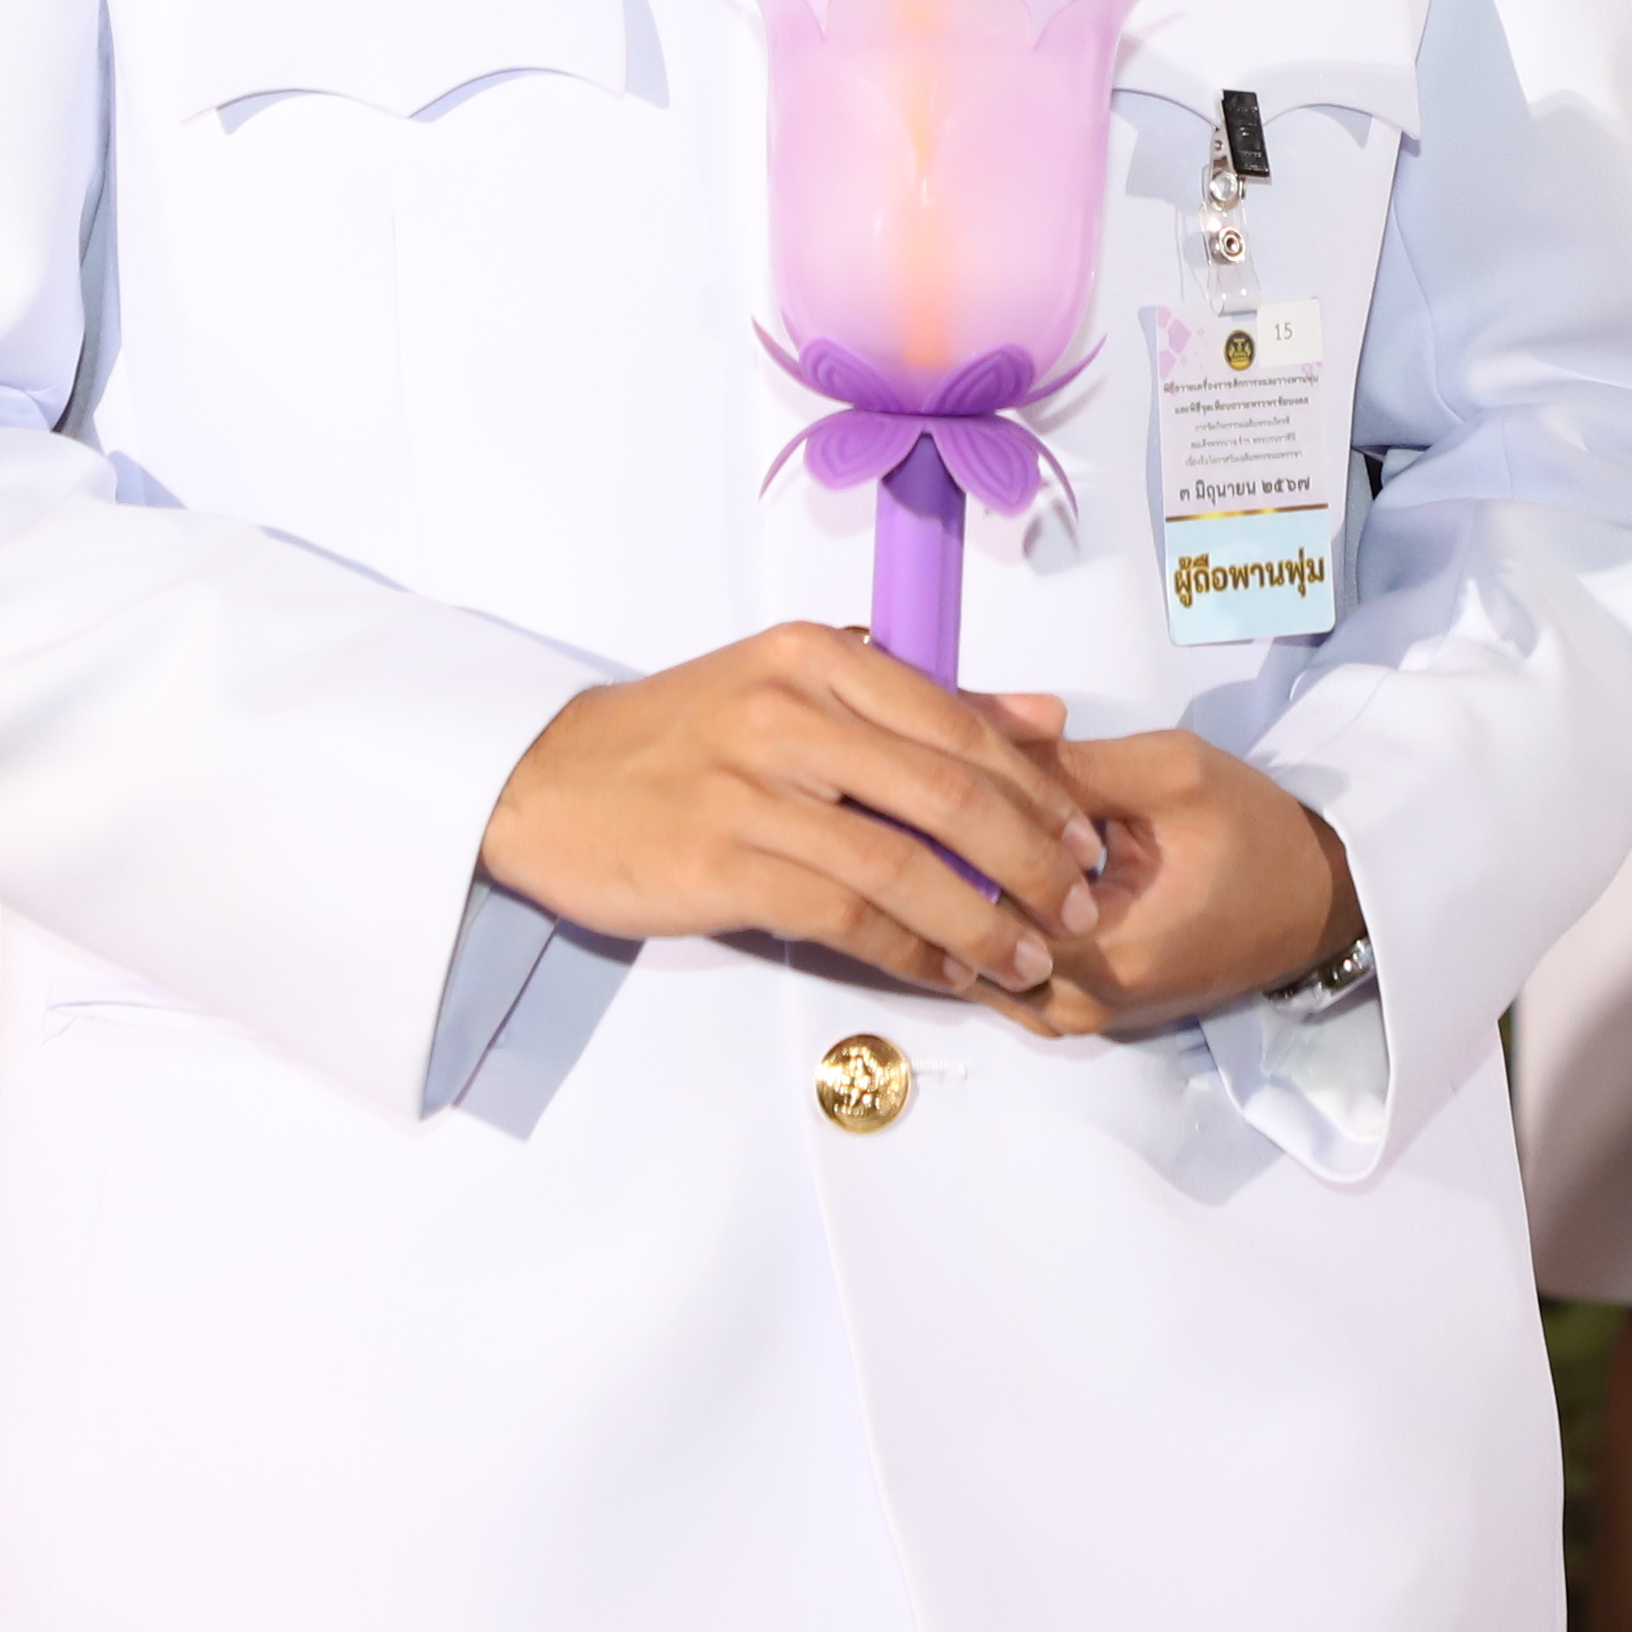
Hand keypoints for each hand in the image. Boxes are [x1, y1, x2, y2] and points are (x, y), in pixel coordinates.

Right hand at [480, 623, 1106, 1003]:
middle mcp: (789, 711)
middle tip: (1078, 909)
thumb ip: (921, 703)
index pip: (960, 724)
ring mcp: (752, 789)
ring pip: (905, 866)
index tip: (1085, 841)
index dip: (1037, 791)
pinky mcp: (724, 863)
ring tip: (1028, 961)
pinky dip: (911, 953)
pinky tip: (946, 974)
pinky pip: (846, 917)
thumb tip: (1043, 716)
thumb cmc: (675, 739)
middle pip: (949, 794)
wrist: (546, 784)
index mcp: (816, 658)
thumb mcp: (793, 689)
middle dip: (1032, 863)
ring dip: (982, 924)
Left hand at [954, 724, 1360, 1041]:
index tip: (921, 781)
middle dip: (940, 869)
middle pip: (970, 939)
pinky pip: (1006, 979)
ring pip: (979, 966)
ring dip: (957, 904)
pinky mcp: (1088, 1013)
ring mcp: (1086, 1018)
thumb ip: (1068, 767)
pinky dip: (982, 930)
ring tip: (934, 835)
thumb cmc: (1256, 832)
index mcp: (1110, 952)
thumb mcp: (1170, 774)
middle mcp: (1088, 1005)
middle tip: (914, 802)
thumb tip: (971, 746)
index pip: (982, 899)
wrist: (1321, 897)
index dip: (945, 835)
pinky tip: (972, 876)